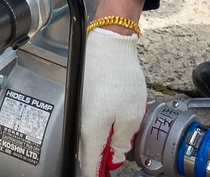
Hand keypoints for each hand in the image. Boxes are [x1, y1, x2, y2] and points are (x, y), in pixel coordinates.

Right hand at [77, 28, 145, 176]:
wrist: (108, 45)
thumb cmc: (120, 76)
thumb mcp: (131, 116)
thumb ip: (122, 142)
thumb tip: (114, 157)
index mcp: (91, 132)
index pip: (89, 167)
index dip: (97, 176)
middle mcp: (79, 123)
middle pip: (87, 153)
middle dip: (100, 162)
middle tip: (114, 163)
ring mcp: (78, 110)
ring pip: (87, 137)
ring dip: (100, 144)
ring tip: (116, 143)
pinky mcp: (81, 99)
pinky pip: (87, 122)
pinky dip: (98, 129)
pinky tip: (112, 124)